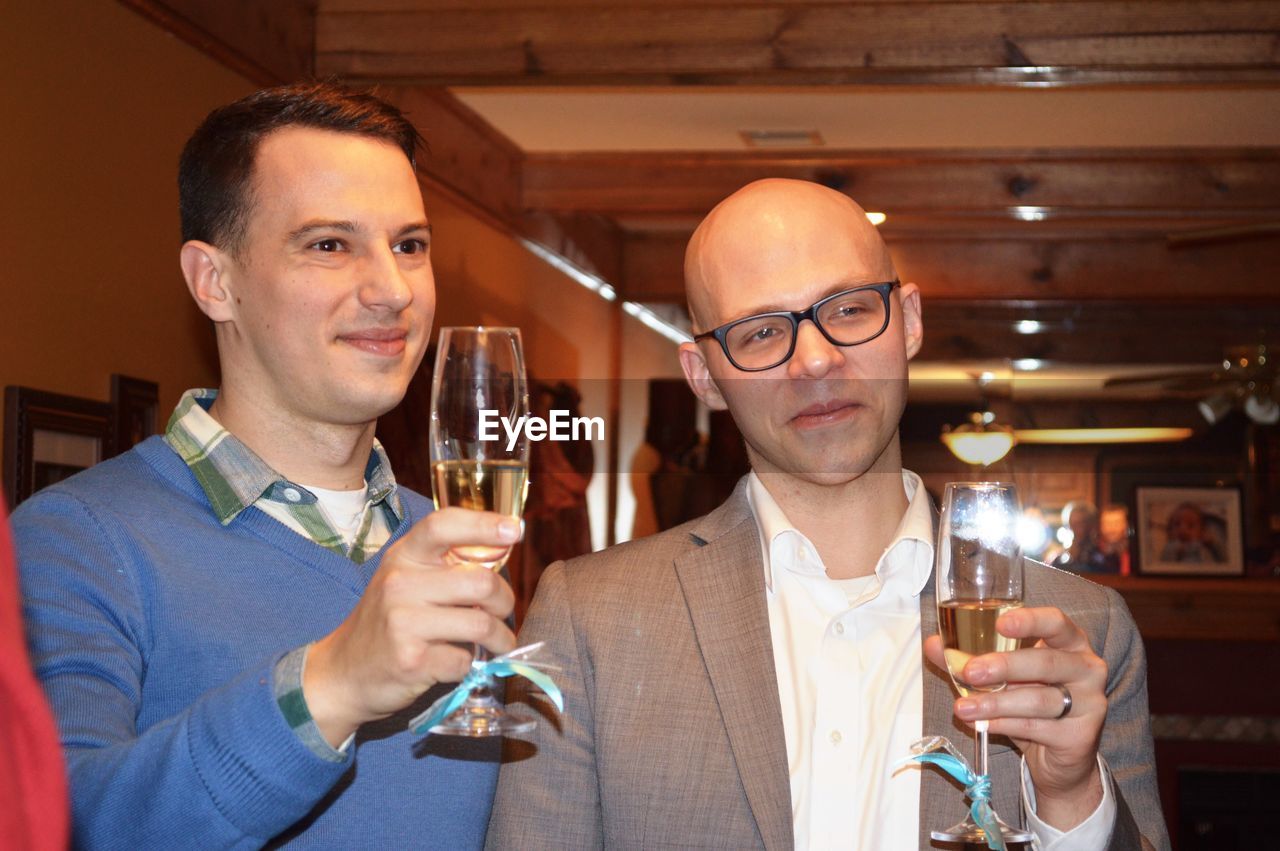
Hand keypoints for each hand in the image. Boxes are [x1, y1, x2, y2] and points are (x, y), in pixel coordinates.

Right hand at [303, 508, 519, 745]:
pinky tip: (456, 661)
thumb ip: (443, 566)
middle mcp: (400, 584)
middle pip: (481, 583)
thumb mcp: (405, 580)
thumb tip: (502, 553)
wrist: (344, 673)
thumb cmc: (388, 622)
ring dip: (500, 638)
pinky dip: (469, 664)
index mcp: (403, 557)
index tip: (514, 530)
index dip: (484, 524)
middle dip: (505, 601)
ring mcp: (403, 622)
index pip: (444, 525)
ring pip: (481, 624)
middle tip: (502, 612)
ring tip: (497, 642)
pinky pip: (465, 659)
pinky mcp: (411, 660)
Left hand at [923, 606, 1107, 830]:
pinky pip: (1037, 727)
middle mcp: (1086, 668)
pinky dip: (1004, 725)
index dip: (1030, 621)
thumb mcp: (1002, 677)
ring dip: (996, 703)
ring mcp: (1090, 702)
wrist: (1060, 758)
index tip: (1000, 624)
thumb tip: (933, 645)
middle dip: (1004, 666)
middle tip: (970, 672)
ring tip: (963, 708)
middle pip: (1046, 662)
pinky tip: (982, 724)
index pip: (1056, 623)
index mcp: (1069, 643)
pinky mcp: (1081, 735)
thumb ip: (970, 658)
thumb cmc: (1030, 702)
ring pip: (1039, 699)